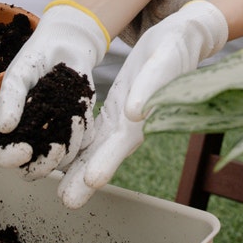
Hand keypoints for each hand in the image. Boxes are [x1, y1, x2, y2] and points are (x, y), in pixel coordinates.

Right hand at [0, 0, 109, 179]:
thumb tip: (4, 127)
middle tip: (57, 147)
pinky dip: (83, 134)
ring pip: (59, 163)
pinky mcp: (75, 133)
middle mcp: (27, 137)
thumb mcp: (20, 73)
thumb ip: (10, 97)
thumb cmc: (36, 59)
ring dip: (69, 147)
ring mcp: (52, 137)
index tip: (25, 150)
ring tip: (75, 117)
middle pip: (28, 171)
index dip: (8, 159)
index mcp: (5, 126)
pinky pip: (81, 147)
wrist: (67, 48)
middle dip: (43, 165)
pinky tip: (81, 113)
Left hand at [57, 0, 228, 207]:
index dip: (106, 162)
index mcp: (143, 115)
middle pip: (106, 154)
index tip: (91, 182)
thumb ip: (149, 89)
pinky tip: (63, 157)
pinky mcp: (116, 111)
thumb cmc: (174, 50)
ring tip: (61, 191)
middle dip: (86, 178)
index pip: (121, 143)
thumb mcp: (162, 63)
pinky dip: (80, 148)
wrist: (181, 40)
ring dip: (79, 169)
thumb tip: (134, 113)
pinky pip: (95, 134)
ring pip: (97, 149)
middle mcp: (132, 124)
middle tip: (67, 202)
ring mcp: (123, 120)